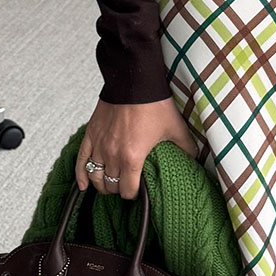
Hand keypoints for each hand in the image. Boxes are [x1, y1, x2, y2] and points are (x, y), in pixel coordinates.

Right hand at [76, 96, 198, 200]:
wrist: (134, 81)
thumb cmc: (153, 104)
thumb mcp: (175, 127)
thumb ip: (186, 146)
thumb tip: (195, 157)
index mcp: (132, 158)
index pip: (127, 191)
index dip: (133, 194)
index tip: (137, 191)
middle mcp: (112, 156)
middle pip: (110, 186)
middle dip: (117, 189)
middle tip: (125, 185)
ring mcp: (99, 145)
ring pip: (94, 177)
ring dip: (101, 184)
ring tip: (108, 184)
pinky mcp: (91, 134)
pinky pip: (81, 161)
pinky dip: (80, 175)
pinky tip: (82, 184)